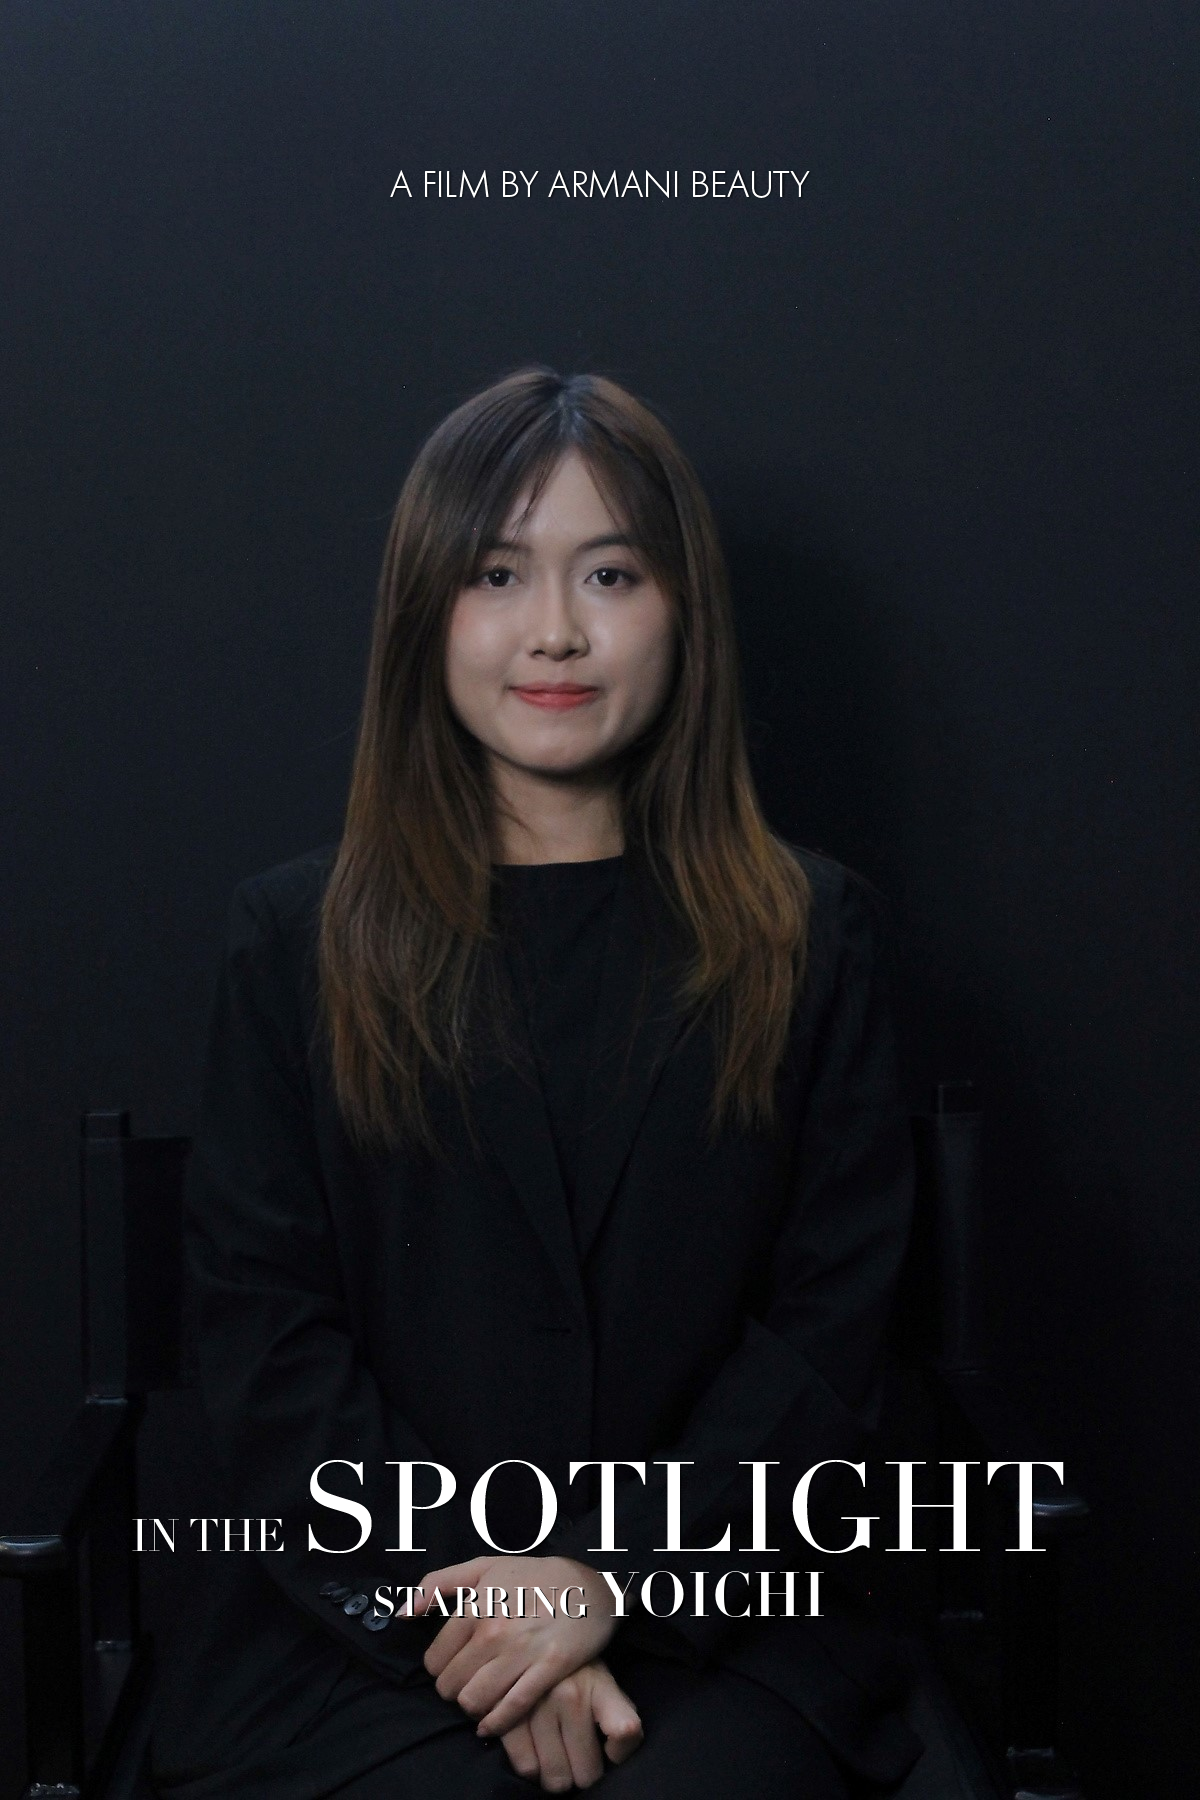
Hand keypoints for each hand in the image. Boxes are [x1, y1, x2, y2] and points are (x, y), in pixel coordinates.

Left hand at [410, 1554, 620, 1736]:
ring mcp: (521, 1653)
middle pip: (452, 1686)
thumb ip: (438, 1585)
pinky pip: (511, 1709)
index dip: (439, 1670)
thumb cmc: (532, 1576)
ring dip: (473, 1707)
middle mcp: (494, 1631)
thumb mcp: (484, 1568)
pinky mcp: (547, 1670)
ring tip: (480, 1700)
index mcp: (476, 1606)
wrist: (588, 1584)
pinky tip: (491, 1723)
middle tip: (467, 1685)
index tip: (451, 1668)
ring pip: (476, 1701)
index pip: (435, 1661)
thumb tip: (403, 1613)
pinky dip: (496, 1723)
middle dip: (454, 1691)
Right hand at [500, 1658, 642, 1790]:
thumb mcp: (605, 1682)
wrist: (532, 1638)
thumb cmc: (575, 1671)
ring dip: (555, 1775)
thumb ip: (619, 1716)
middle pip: (585, 1774)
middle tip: (577, 1759)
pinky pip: (526, 1767)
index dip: (620, 1752)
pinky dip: (533, 1769)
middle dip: (581, 1773)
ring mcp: (536, 1705)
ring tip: (557, 1757)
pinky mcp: (506, 1713)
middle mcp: (569, 1695)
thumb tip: (613, 1756)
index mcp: (598, 1685)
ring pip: (553, 1777)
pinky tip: (537, 1753)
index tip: (610, 1752)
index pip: (624, 1730)